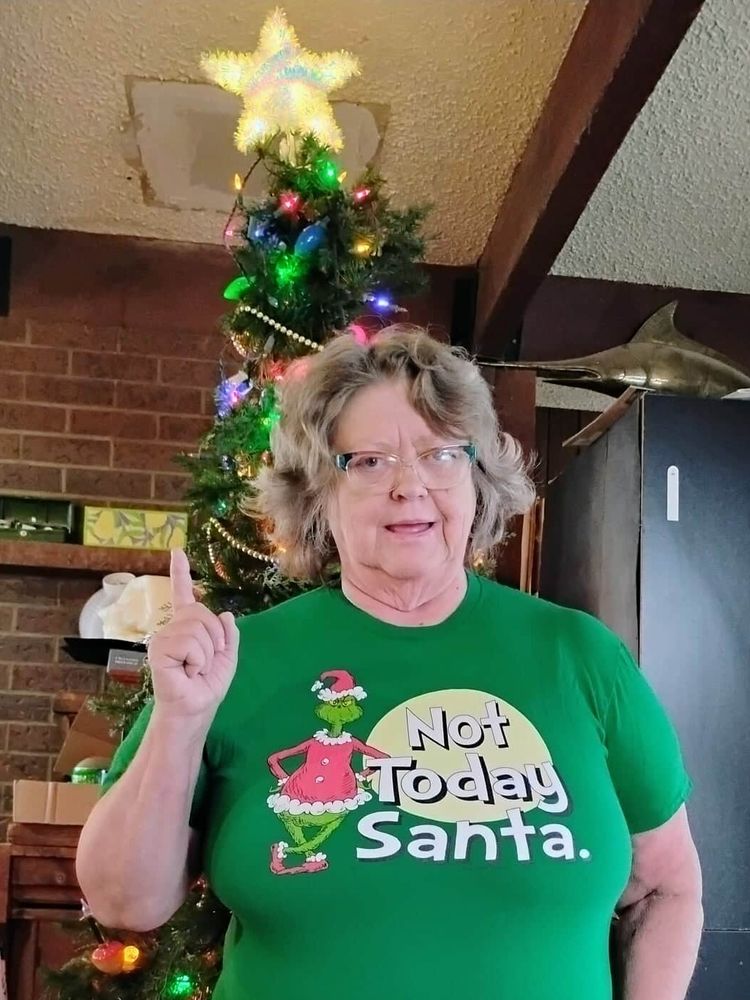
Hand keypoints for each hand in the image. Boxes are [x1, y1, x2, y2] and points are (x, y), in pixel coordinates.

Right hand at [147, 549, 239, 721]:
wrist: (197, 709)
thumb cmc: (207, 685)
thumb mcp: (227, 657)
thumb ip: (228, 635)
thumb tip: (227, 614)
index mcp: (188, 626)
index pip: (183, 593)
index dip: (180, 572)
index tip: (177, 552)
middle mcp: (172, 628)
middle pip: (202, 612)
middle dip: (215, 639)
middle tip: (205, 663)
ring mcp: (163, 638)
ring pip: (198, 628)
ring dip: (207, 652)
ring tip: (195, 669)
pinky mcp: (159, 650)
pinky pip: (190, 642)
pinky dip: (198, 659)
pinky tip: (187, 671)